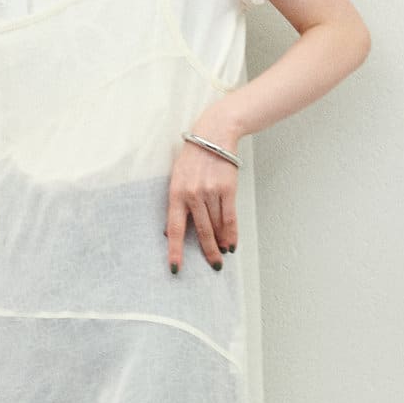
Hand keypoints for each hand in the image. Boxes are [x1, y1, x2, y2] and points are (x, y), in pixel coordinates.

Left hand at [164, 115, 239, 272]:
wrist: (213, 134)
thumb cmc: (193, 158)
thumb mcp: (177, 178)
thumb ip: (176, 203)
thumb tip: (171, 232)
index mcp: (175, 193)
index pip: (174, 228)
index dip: (175, 250)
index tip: (176, 268)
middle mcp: (192, 194)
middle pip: (200, 231)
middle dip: (207, 251)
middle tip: (214, 266)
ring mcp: (210, 192)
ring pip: (216, 226)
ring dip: (221, 243)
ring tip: (223, 255)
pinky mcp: (227, 188)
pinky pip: (230, 217)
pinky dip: (232, 233)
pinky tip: (232, 244)